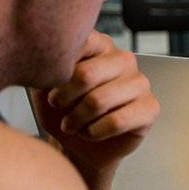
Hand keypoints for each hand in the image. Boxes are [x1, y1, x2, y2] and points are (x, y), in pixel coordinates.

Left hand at [31, 30, 157, 175]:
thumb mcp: (43, 87)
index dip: (58, 69)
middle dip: (64, 98)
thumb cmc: (63, 112)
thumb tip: (39, 57)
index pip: (80, 42)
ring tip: (71, 124)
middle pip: (87, 74)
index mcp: (100, 46)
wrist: (79, 146)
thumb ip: (43, 67)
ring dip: (77, 119)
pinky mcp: (149, 107)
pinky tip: (90, 132)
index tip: (49, 86)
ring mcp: (140, 83)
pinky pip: (117, 121)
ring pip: (99, 100)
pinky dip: (95, 132)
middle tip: (58, 107)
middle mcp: (123, 59)